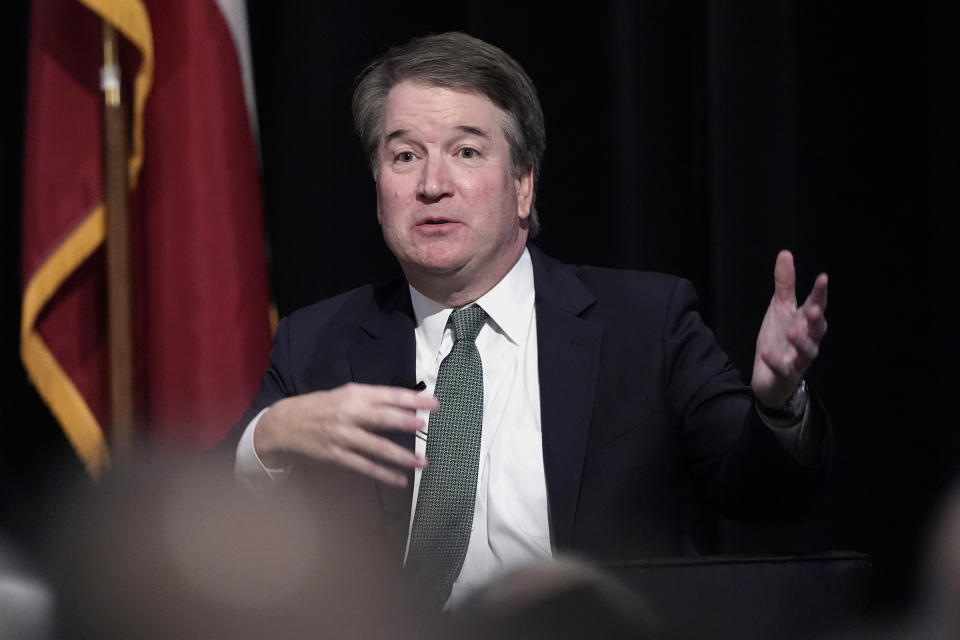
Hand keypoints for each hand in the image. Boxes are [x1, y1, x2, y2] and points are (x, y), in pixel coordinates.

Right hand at [254, 383, 437, 486]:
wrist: (285, 423)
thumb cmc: (320, 406)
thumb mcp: (345, 395)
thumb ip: (371, 401)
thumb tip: (403, 407)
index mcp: (354, 395)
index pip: (388, 395)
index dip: (412, 400)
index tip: (433, 404)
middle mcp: (349, 413)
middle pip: (383, 418)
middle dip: (407, 422)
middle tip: (427, 426)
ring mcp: (342, 436)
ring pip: (376, 446)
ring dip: (401, 455)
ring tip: (422, 462)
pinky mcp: (336, 455)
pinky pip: (363, 466)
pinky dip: (383, 474)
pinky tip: (400, 480)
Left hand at [751, 250, 827, 408]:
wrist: (770, 376)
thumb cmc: (780, 339)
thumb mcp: (780, 308)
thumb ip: (785, 284)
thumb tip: (785, 253)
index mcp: (806, 322)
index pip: (817, 305)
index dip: (820, 293)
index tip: (823, 278)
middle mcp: (807, 340)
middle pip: (818, 330)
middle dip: (816, 319)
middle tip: (813, 308)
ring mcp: (798, 359)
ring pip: (807, 352)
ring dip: (801, 341)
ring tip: (791, 331)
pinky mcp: (785, 375)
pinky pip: (783, 369)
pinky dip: (776, 361)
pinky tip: (765, 352)